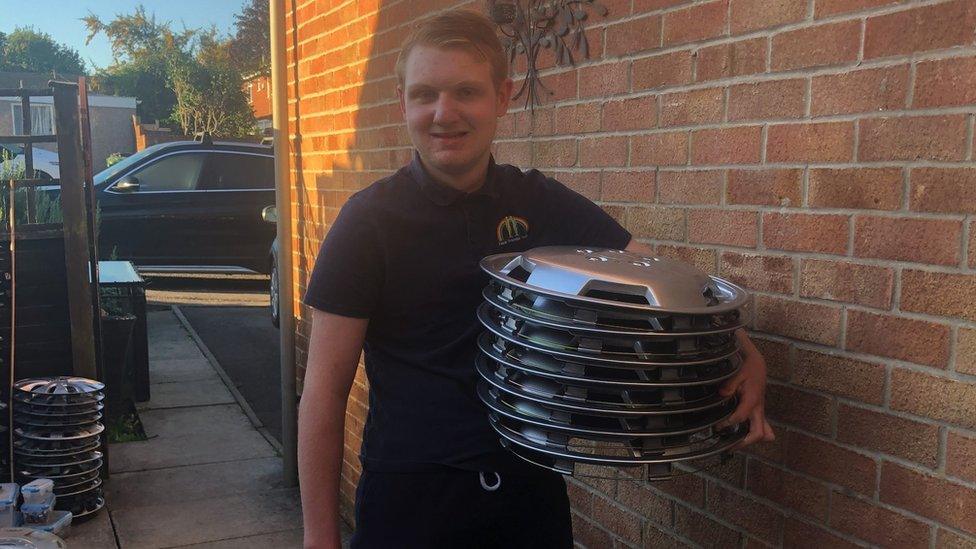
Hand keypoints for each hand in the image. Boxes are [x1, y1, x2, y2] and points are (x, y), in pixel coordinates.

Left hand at [717, 329, 774, 448]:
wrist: (757, 363)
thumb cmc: (747, 367)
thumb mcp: (737, 373)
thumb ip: (730, 385)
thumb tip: (722, 394)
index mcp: (752, 400)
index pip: (740, 418)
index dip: (728, 423)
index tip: (718, 426)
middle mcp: (758, 408)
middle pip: (758, 433)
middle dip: (745, 442)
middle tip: (730, 447)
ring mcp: (759, 410)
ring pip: (762, 432)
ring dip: (750, 440)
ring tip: (733, 446)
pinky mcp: (758, 410)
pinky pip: (761, 426)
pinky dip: (753, 434)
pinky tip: (742, 438)